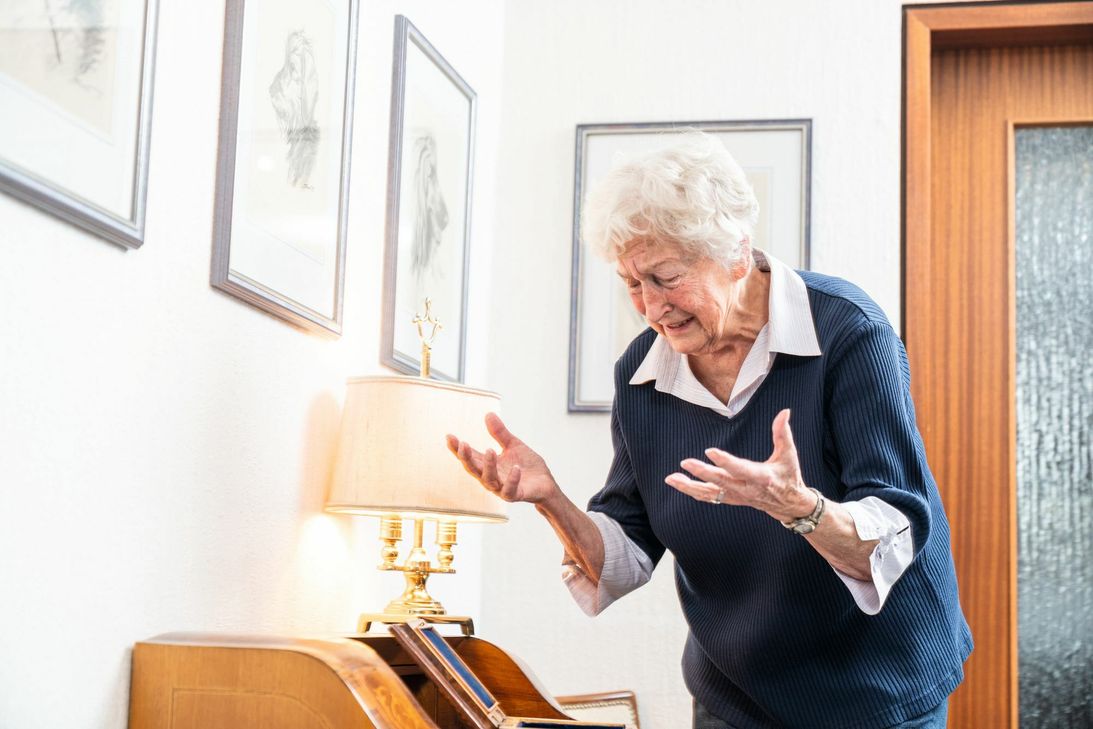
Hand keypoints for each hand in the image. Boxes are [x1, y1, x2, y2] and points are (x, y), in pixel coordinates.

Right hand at [446, 413, 558, 504]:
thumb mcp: (513, 445)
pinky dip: (512, 479)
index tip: (449, 436)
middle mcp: (491, 478)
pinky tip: (515, 468)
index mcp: (488, 465)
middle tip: (463, 444)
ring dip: (489, 466)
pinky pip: (510, 490)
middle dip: (467, 458)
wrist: (545, 482)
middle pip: (474, 469)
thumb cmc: (527, 465)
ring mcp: (502, 488)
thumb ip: (500, 433)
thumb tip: (488, 414)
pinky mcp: (516, 495)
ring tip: (490, 450)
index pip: (470, 456)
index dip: (458, 448)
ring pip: (489, 480)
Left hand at [664, 409, 814, 520]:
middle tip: (685, 462)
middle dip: (702, 473)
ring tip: (670, 478)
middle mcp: (746, 489)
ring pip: (709, 493)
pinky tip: (677, 483)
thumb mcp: (789, 454)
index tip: (710, 451)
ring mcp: (736, 496)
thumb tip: (785, 411)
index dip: (725, 461)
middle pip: (720, 482)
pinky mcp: (730, 499)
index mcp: (761, 477)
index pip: (740, 469)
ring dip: (689, 486)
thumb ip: (783, 433)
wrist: (788, 504)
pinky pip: (708, 497)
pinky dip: (692, 491)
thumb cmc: (788, 475)